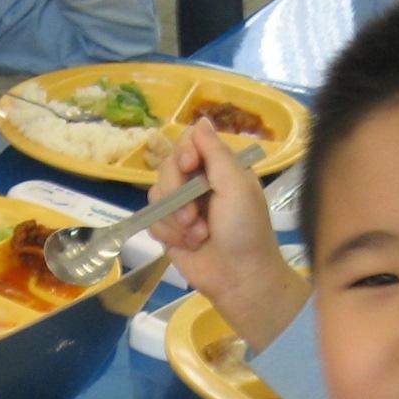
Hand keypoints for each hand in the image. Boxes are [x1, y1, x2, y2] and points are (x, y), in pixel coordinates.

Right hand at [150, 119, 306, 348]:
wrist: (239, 279)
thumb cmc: (246, 230)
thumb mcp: (237, 185)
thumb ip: (216, 152)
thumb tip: (201, 120)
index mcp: (219, 168)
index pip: (188, 142)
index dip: (183, 152)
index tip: (188, 165)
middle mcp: (198, 183)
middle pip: (166, 167)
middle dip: (177, 193)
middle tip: (196, 215)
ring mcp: (182, 207)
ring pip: (156, 194)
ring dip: (175, 218)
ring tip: (199, 235)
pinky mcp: (169, 231)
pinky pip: (152, 220)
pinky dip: (168, 233)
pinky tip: (189, 245)